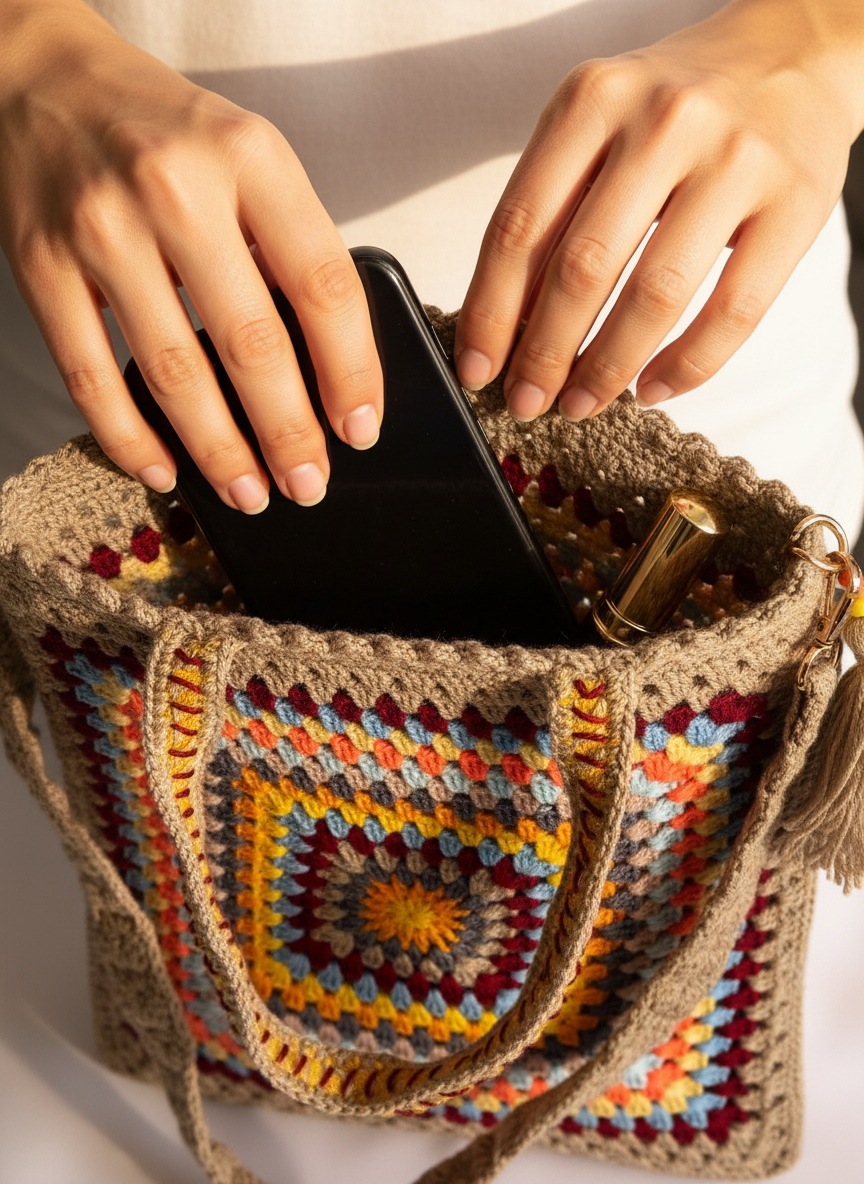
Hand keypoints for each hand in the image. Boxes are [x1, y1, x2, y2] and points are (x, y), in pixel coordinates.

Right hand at [0, 0, 381, 510]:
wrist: (44, 79)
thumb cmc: (166, 132)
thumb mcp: (251, 159)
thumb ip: (292, 245)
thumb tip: (336, 367)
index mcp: (250, 158)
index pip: (323, 285)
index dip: (351, 372)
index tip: (361, 429)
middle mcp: (176, 188)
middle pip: (251, 343)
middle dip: (289, 432)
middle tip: (310, 483)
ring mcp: (103, 229)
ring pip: (173, 372)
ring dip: (219, 451)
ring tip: (251, 492)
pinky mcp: (43, 266)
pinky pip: (91, 376)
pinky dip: (129, 438)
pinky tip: (164, 472)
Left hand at [454, 0, 863, 421]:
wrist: (792, 53)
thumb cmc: (674, 108)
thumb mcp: (597, 123)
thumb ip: (552, 205)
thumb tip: (506, 324)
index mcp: (594, 101)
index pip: (521, 226)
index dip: (490, 312)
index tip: (476, 369)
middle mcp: (663, 124)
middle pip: (583, 267)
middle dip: (544, 354)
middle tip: (528, 402)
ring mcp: (735, 162)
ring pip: (655, 296)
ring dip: (608, 369)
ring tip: (582, 403)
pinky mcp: (795, 203)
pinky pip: (733, 310)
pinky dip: (687, 366)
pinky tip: (653, 388)